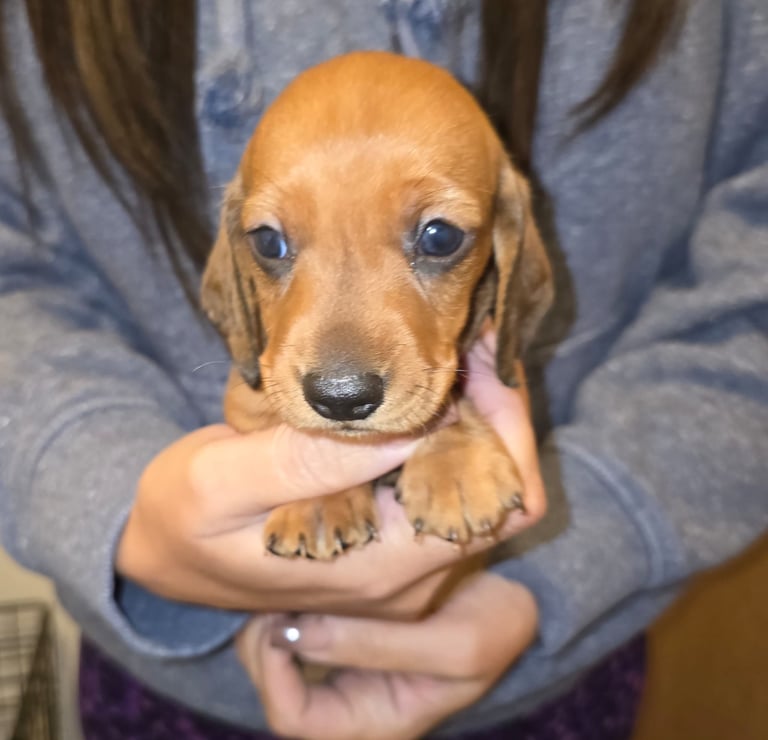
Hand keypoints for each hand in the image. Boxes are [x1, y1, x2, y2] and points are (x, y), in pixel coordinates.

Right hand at [117, 327, 544, 618]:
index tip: (475, 353)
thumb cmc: (181, 520)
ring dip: (471, 415)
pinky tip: (417, 384)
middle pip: (499, 492)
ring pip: (476, 484)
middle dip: (495, 410)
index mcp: (379, 568)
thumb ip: (308, 464)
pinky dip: (443, 430)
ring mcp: (403, 560)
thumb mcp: (221, 486)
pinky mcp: (387, 539)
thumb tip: (405, 422)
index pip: (496, 507)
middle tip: (466, 338)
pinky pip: (441, 481)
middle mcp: (408, 575)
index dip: (507, 427)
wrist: (164, 556)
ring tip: (447, 349)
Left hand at [237, 572, 537, 739]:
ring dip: (271, 616)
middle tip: (271, 591)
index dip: (274, 674)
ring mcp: (345, 661)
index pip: (294, 718)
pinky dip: (290, 597)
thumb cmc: (493, 628)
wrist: (513, 596)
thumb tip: (295, 631)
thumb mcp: (454, 646)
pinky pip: (298, 620)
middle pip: (274, 685)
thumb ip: (378, 645)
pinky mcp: (346, 625)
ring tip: (284, 576)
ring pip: (277, 652)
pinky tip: (303, 567)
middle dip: (262, 642)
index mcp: (373, 722)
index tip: (281, 618)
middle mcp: (350, 698)